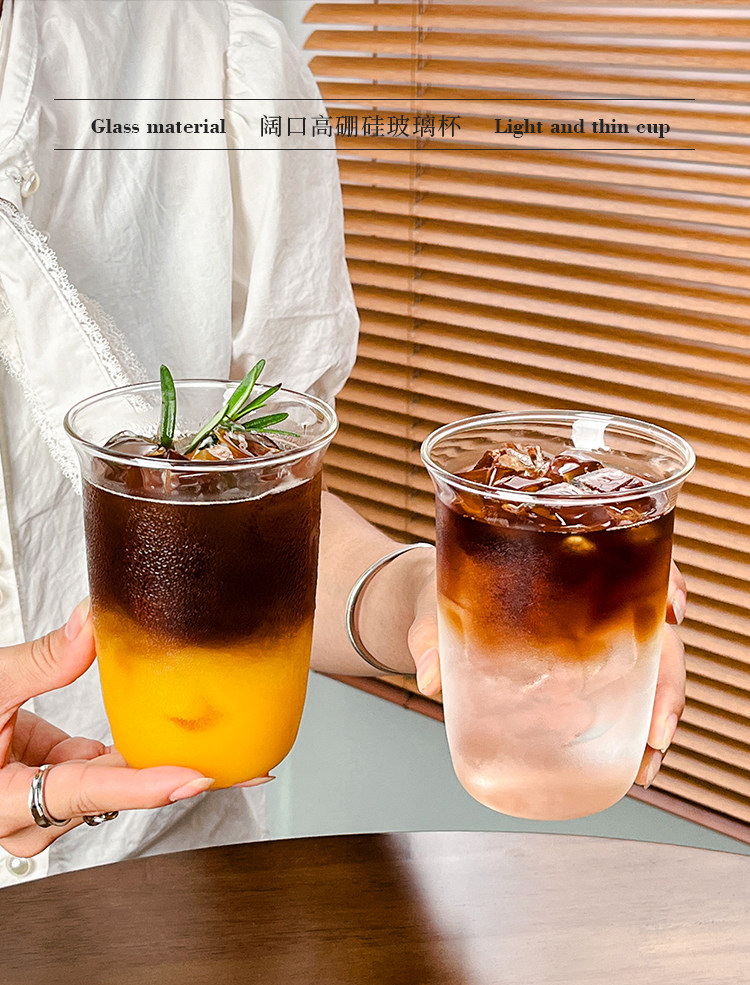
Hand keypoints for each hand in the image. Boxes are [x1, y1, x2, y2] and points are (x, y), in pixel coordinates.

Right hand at [0, 599, 214, 857]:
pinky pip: (103, 771)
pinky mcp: (56, 787)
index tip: (195, 778)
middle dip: (179, 776)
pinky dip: (133, 751)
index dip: (143, 786)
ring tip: (231, 754)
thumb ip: (43, 659)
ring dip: (161, 761)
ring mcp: (44, 808)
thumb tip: (98, 618)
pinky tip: (176, 738)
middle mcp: (28, 817)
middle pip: (113, 794)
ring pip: (113, 785)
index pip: (83, 790)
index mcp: (2, 801)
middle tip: (246, 765)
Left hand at [407, 560, 687, 789]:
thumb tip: (430, 678)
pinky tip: (636, 762)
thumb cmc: (444, 591)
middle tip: (657, 725)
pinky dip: (634, 730)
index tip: (672, 610)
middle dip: (667, 678)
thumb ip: (431, 635)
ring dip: (659, 714)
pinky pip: (623, 696)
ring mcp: (592, 639)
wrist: (433, 608)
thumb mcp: (436, 607)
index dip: (666, 579)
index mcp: (566, 565)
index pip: (635, 558)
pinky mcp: (581, 673)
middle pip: (654, 629)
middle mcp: (592, 601)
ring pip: (649, 669)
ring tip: (648, 760)